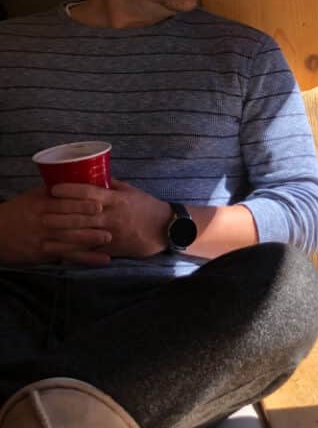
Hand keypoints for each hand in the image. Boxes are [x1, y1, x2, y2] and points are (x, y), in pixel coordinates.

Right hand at [0, 187, 111, 265]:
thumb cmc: (17, 212)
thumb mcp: (31, 198)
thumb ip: (52, 191)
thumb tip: (78, 179)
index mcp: (40, 205)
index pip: (63, 202)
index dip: (81, 203)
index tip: (100, 202)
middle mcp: (42, 221)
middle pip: (69, 221)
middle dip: (90, 221)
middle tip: (111, 219)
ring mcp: (44, 239)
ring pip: (70, 240)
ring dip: (90, 240)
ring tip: (109, 238)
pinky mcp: (45, 254)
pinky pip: (69, 256)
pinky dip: (87, 259)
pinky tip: (103, 259)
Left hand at [48, 179, 171, 259]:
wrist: (166, 229)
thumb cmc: (148, 207)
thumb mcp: (131, 192)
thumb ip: (112, 185)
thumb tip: (94, 175)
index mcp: (116, 200)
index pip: (89, 192)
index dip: (70, 190)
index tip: (54, 189)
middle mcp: (112, 216)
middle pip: (81, 214)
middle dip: (59, 213)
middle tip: (41, 212)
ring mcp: (112, 234)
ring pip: (83, 234)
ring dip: (62, 234)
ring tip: (45, 233)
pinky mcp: (114, 249)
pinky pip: (91, 251)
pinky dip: (75, 252)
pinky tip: (60, 252)